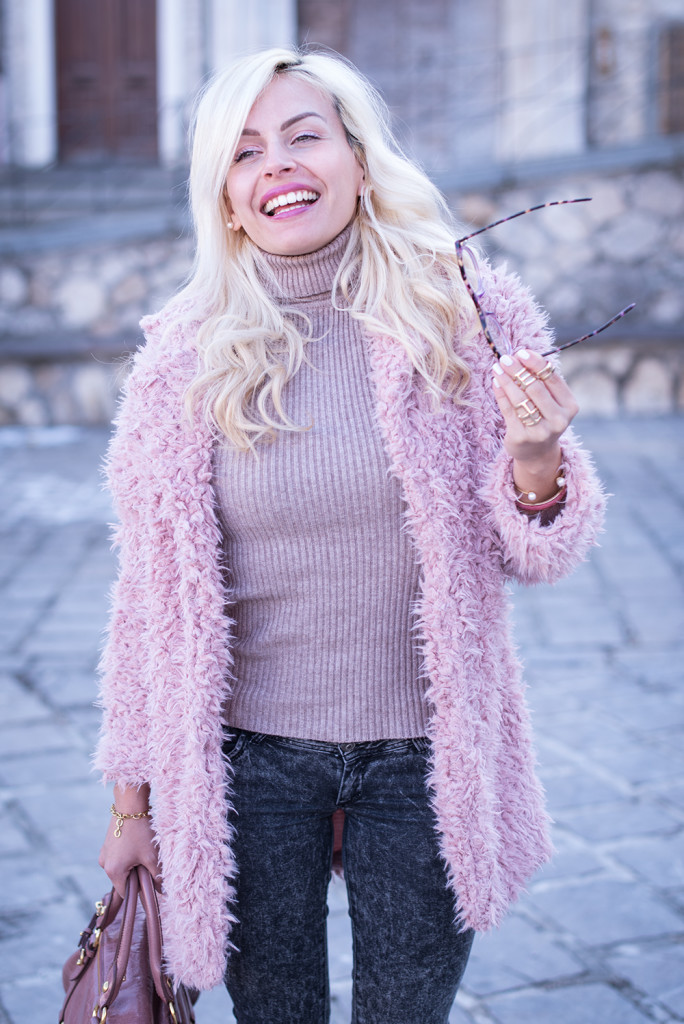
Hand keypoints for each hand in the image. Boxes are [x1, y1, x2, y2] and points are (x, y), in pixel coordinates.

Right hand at [98, 787, 161, 897]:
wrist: (130, 804)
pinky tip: (137, 844)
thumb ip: (157, 877)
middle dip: (137, 875)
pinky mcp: (107, 845)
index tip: (150, 881)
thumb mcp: (151, 856)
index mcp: (113, 871)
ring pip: (121, 868)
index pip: (126, 893)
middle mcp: (104, 865)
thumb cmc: (141, 831)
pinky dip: (128, 856)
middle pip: (123, 880)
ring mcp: (104, 854)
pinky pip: (118, 858)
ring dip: (133, 865)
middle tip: (148, 862)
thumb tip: (162, 891)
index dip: (140, 890)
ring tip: (143, 851)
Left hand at [491, 348, 578, 499]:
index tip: (521, 352)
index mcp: (570, 406)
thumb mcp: (551, 402)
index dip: (535, 362)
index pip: (552, 378)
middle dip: (518, 370)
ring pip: (520, 398)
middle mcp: (558, 420)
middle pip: (535, 387)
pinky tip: (495, 382)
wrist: (537, 453)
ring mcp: (540, 431)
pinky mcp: (521, 438)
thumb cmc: (543, 418)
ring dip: (506, 380)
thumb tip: (520, 356)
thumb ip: (542, 382)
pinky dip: (500, 393)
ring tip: (497, 368)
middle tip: (505, 358)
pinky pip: (508, 410)